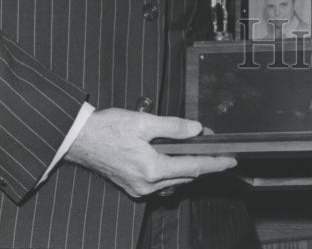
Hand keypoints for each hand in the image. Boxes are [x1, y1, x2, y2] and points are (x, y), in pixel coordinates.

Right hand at [64, 109, 236, 198]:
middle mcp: (147, 184)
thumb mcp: (144, 122)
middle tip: (214, 145)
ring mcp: (138, 189)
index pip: (193, 167)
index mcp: (152, 169)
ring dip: (187, 165)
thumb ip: (173, 127)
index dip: (215, 163)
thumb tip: (196, 129)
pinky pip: (160, 182)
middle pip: (185, 175)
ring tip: (197, 148)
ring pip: (173, 179)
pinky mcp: (132, 186)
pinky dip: (171, 169)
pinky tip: (174, 156)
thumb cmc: (108, 129)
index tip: (231, 161)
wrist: (80, 140)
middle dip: (203, 161)